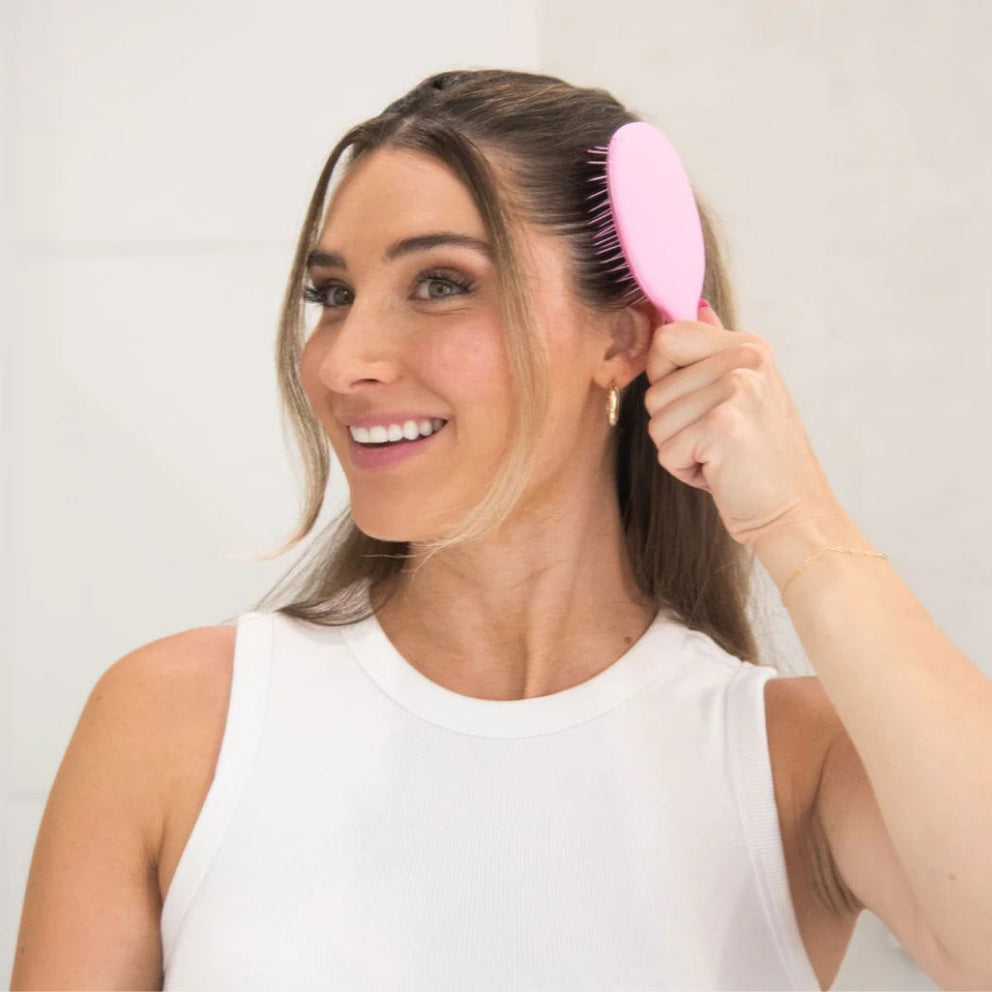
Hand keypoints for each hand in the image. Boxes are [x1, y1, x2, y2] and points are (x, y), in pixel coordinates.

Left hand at [643, 301, 839, 547]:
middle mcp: (746, 360)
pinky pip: (667, 450)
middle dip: (672, 424)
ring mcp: (738, 390)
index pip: (666, 337)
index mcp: (748, 346)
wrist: (793, 512)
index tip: (698, 403)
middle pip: (654, 387)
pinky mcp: (724, 426)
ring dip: (679, 449)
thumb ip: (713, 349)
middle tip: (716, 439)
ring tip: (721, 456)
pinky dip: (686, 470)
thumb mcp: (741, 394)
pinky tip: (721, 472)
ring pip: (657, 422)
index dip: (665, 377)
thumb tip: (695, 305)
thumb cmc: (758, 459)